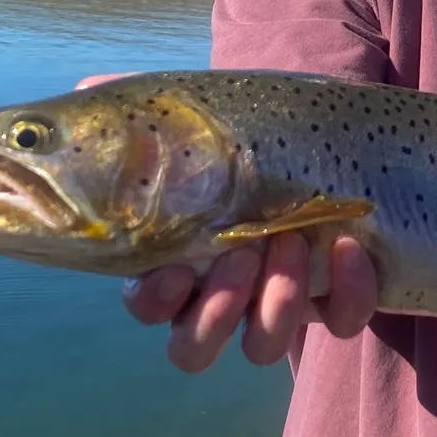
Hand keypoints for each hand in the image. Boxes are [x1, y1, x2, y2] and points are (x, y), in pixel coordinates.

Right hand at [75, 74, 379, 372]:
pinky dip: (350, 292)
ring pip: (262, 347)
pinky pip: (342, 321)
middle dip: (214, 313)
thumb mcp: (190, 115)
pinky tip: (350, 245)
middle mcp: (223, 294)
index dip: (155, 300)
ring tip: (292, 242)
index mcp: (177, 258)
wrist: (328, 133)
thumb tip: (86, 88)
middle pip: (195, 347)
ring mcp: (280, 302)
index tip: (174, 267)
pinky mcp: (338, 299)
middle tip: (240, 253)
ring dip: (276, 305)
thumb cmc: (244, 133)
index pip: (148, 306)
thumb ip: (133, 107)